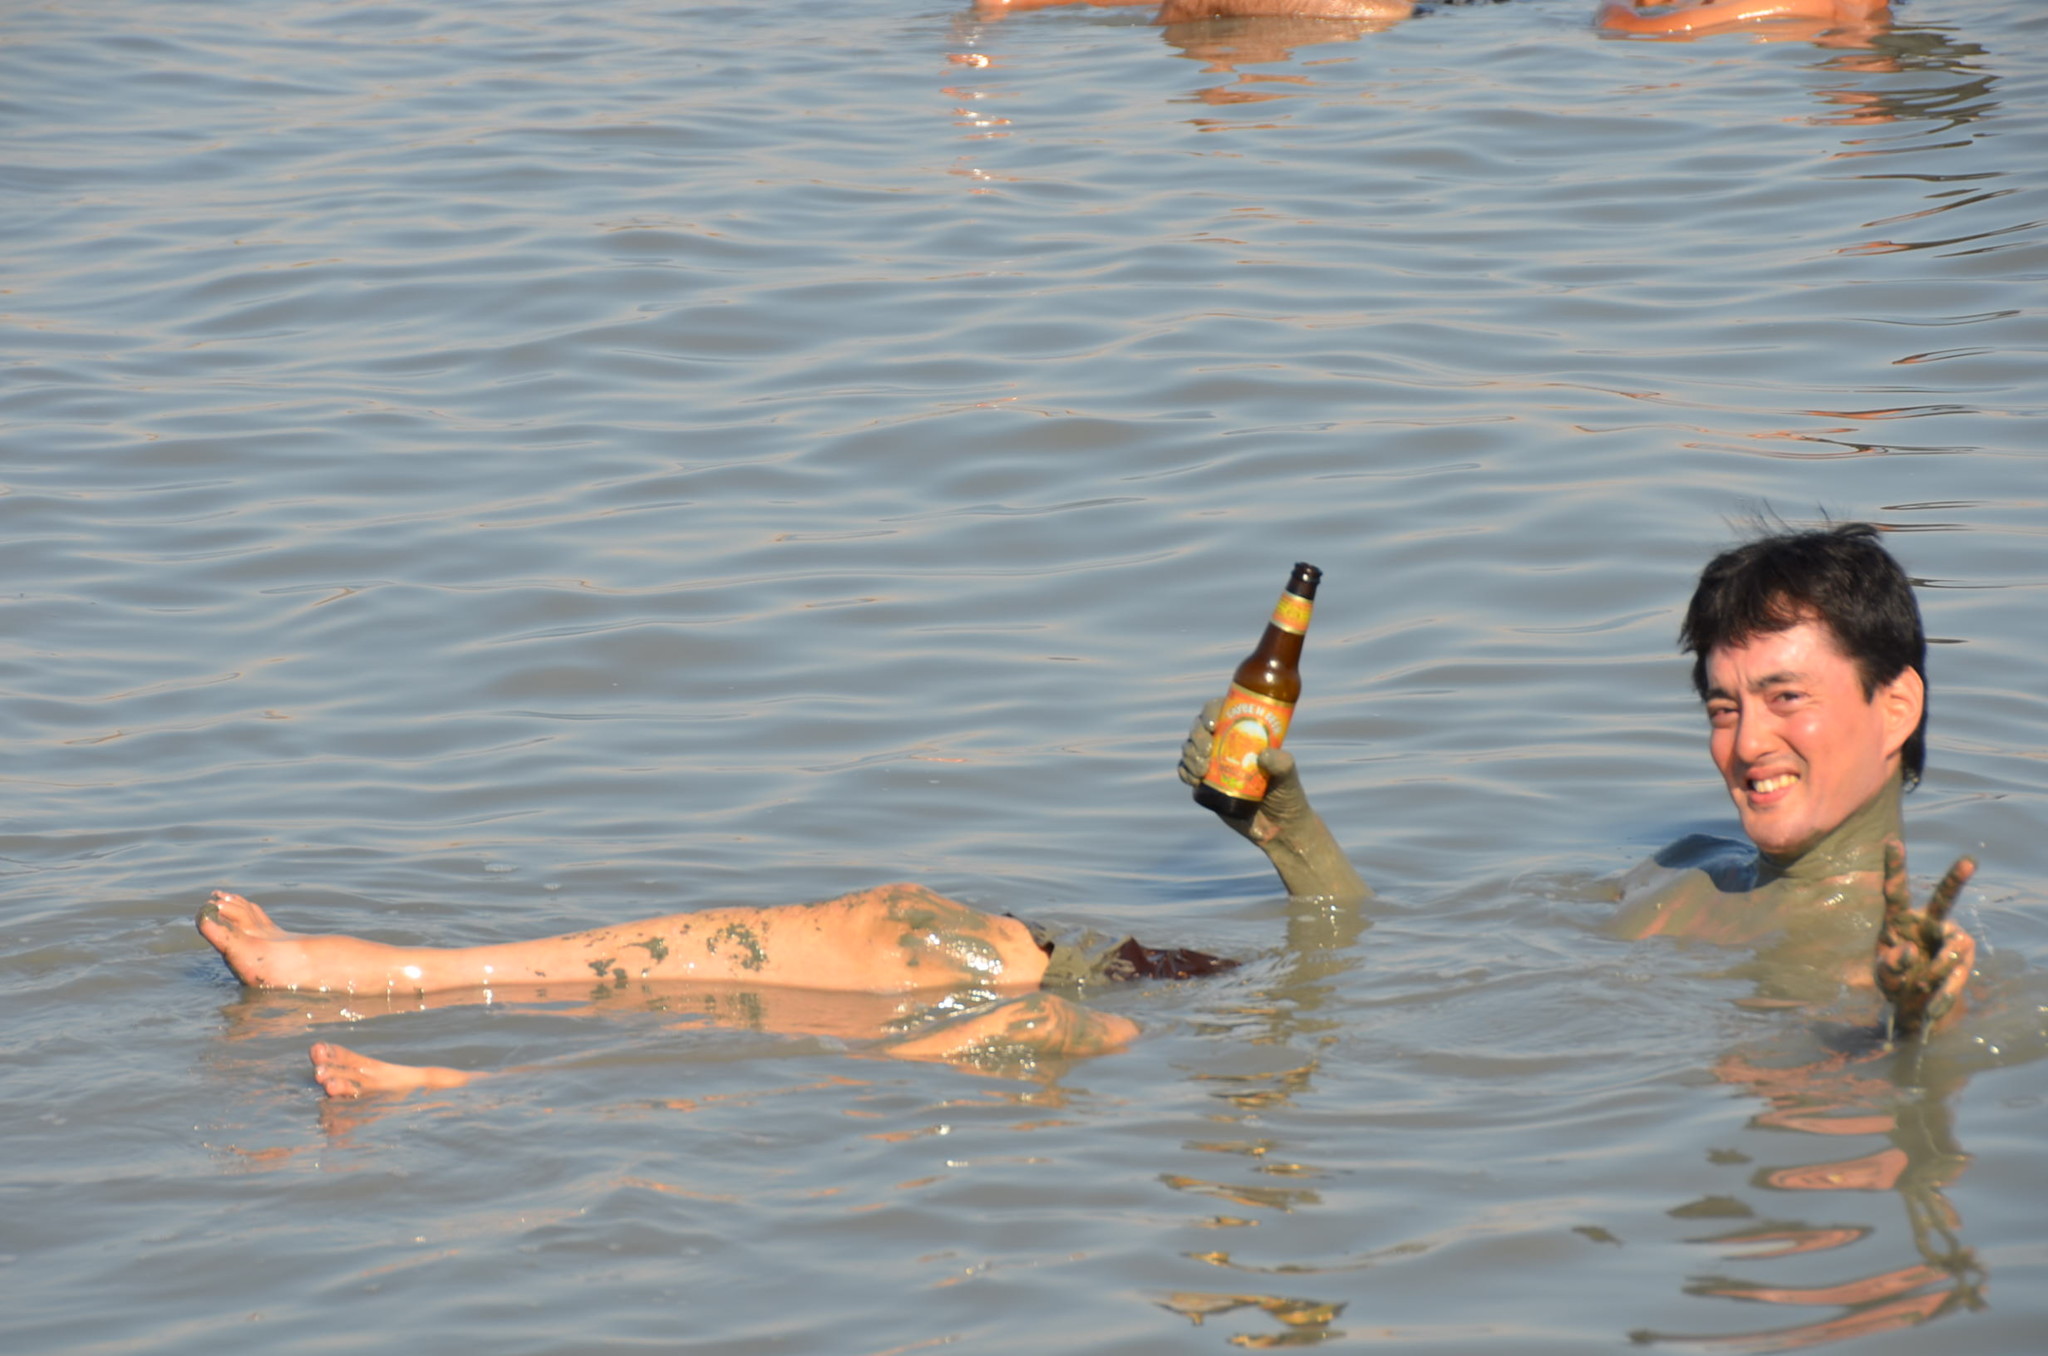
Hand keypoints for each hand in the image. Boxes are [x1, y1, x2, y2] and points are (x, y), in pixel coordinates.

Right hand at [1177, 701, 1367, 900]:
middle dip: (1197, 737)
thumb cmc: (1288, 796)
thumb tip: (1263, 755)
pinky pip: (1185, 771)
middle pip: (1200, 728)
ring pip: (1190, 748)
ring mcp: (1213, 763)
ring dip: (1190, 755)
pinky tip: (1194, 779)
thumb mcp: (1289, 777)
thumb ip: (1282, 764)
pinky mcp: (1204, 783)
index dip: (1211, 711)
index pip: (1222, 711)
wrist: (1278, 827)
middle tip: (1207, 752)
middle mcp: (1226, 744)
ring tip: (1202, 771)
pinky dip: (1184, 772)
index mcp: (1245, 733)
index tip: (1213, 724)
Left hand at [1875, 838, 1976, 1041]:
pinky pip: (1956, 973)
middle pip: (1943, 900)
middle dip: (1955, 880)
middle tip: (1969, 861)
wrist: (1915, 1005)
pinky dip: (1942, 993)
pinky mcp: (1962, 959)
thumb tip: (1909, 950)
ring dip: (1935, 972)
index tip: (1891, 842)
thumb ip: (1890, 963)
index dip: (1894, 868)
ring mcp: (1948, 939)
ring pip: (1950, 950)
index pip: (1895, 892)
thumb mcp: (1884, 975)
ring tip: (1920, 988)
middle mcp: (1926, 923)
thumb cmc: (1895, 980)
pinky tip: (1932, 1007)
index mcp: (1898, 921)